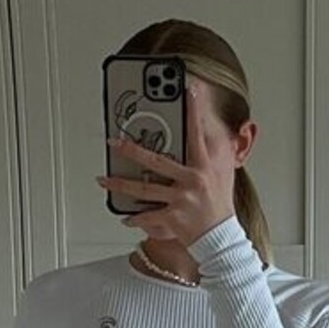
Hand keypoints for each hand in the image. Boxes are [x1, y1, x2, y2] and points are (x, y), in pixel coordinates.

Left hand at [96, 82, 237, 246]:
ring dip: (120, 185)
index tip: (188, 89)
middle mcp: (192, 181)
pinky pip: (149, 217)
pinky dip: (135, 219)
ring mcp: (181, 200)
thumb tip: (216, 127)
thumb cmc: (221, 204)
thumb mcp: (225, 172)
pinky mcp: (173, 218)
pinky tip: (124, 216)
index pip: (197, 133)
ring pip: (144, 190)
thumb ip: (220, 149)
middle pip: (156, 161)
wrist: (221, 237)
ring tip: (103, 180)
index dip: (193, 110)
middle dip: (132, 150)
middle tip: (114, 141)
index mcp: (204, 166)